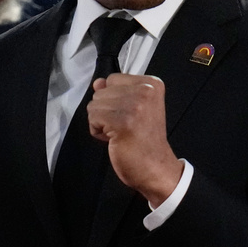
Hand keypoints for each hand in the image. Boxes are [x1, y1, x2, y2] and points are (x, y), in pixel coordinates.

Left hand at [88, 73, 183, 206]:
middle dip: (106, 110)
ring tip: (120, 132)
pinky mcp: (122, 121)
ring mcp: (134, 105)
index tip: (130, 115)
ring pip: (94, 104)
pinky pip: (92, 118)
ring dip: (101, 122)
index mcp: (152, 84)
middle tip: (125, 126)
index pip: (113, 79)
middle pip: (101, 91)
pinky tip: (114, 139)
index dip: (114, 99)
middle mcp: (145, 91)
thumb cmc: (144, 140)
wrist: (155, 167)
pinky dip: (97, 131)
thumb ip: (116, 92)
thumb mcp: (134, 108)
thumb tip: (98, 82)